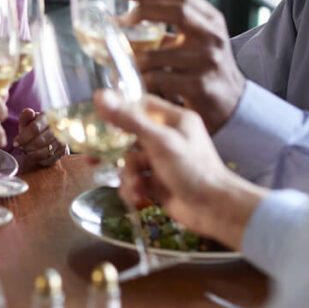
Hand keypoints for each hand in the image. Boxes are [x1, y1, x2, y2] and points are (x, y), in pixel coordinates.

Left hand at [14, 108, 65, 170]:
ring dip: (32, 154)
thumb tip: (29, 112)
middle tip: (21, 148)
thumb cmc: (35, 126)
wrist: (49, 133)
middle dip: (27, 146)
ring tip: (27, 152)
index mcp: (48, 117)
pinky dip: (40, 160)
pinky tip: (35, 156)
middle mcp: (57, 127)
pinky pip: (50, 159)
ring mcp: (62, 140)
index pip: (35, 128)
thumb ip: (26, 116)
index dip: (23, 137)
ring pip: (45, 151)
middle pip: (40, 141)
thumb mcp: (28, 120)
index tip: (15, 143)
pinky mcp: (63, 150)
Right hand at [95, 91, 265, 250]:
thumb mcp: (160, 141)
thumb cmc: (194, 170)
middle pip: (130, 135)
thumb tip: (100, 97)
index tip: (96, 114)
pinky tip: (138, 195)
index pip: (140, 105)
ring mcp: (162, 161)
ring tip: (134, 184)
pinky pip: (136, 179)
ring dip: (127, 174)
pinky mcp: (158, 182)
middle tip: (92, 156)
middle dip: (113, 149)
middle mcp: (168, 137)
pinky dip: (133, 188)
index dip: (118, 108)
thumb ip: (129, 120)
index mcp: (174, 120)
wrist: (216, 211)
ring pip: (130, 161)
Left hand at [119, 0, 245, 133]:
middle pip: (178, 12)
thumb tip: (130, 16)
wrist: (233, 104)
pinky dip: (140, 79)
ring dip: (132, 57)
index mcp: (211, 20)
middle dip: (143, 11)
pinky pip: (159, 79)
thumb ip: (174, 25)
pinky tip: (132, 80)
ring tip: (116, 58)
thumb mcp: (198, 40)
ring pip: (158, 54)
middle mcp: (213, 36)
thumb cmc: (206, 68)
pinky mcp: (199, 86)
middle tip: (119, 21)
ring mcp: (208, 61)